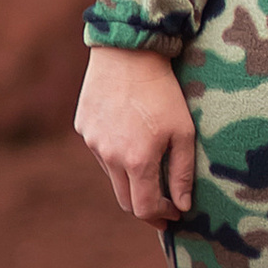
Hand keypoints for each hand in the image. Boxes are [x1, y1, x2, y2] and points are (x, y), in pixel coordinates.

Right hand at [75, 44, 196, 222]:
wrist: (128, 51)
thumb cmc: (163, 91)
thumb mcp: (183, 131)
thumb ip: (182, 173)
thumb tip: (181, 206)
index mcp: (137, 160)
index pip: (144, 208)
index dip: (160, 216)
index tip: (175, 213)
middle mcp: (110, 156)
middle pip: (125, 200)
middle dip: (145, 206)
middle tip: (164, 202)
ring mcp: (93, 142)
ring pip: (112, 175)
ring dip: (131, 177)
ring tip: (149, 160)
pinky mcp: (83, 127)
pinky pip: (101, 151)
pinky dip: (116, 154)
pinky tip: (130, 133)